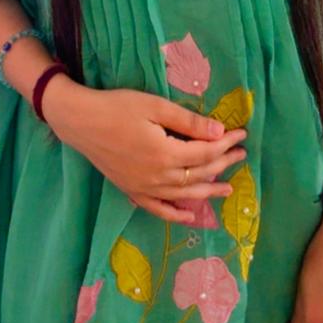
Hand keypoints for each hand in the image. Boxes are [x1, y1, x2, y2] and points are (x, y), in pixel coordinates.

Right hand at [43, 79, 247, 225]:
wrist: (80, 121)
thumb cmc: (118, 107)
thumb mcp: (155, 106)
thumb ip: (188, 122)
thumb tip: (219, 133)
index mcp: (165, 154)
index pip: (205, 153)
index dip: (226, 145)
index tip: (242, 134)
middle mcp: (157, 177)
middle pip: (198, 174)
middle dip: (223, 164)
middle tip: (241, 155)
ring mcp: (143, 188)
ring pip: (183, 194)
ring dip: (208, 191)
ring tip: (228, 189)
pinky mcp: (130, 190)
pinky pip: (157, 208)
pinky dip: (175, 214)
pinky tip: (188, 216)